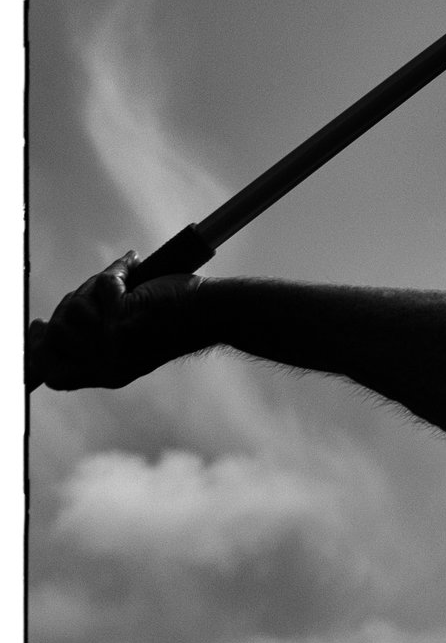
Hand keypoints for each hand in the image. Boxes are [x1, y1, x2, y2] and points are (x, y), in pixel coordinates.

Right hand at [27, 255, 201, 390]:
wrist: (214, 314)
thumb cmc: (180, 321)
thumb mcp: (133, 343)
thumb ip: (97, 339)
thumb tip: (51, 325)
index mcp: (107, 374)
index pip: (54, 374)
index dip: (38, 351)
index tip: (35, 327)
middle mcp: (106, 364)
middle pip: (55, 334)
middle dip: (69, 306)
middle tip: (95, 292)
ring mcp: (112, 342)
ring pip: (72, 309)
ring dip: (93, 288)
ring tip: (123, 284)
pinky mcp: (122, 317)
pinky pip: (100, 285)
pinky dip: (118, 270)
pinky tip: (136, 267)